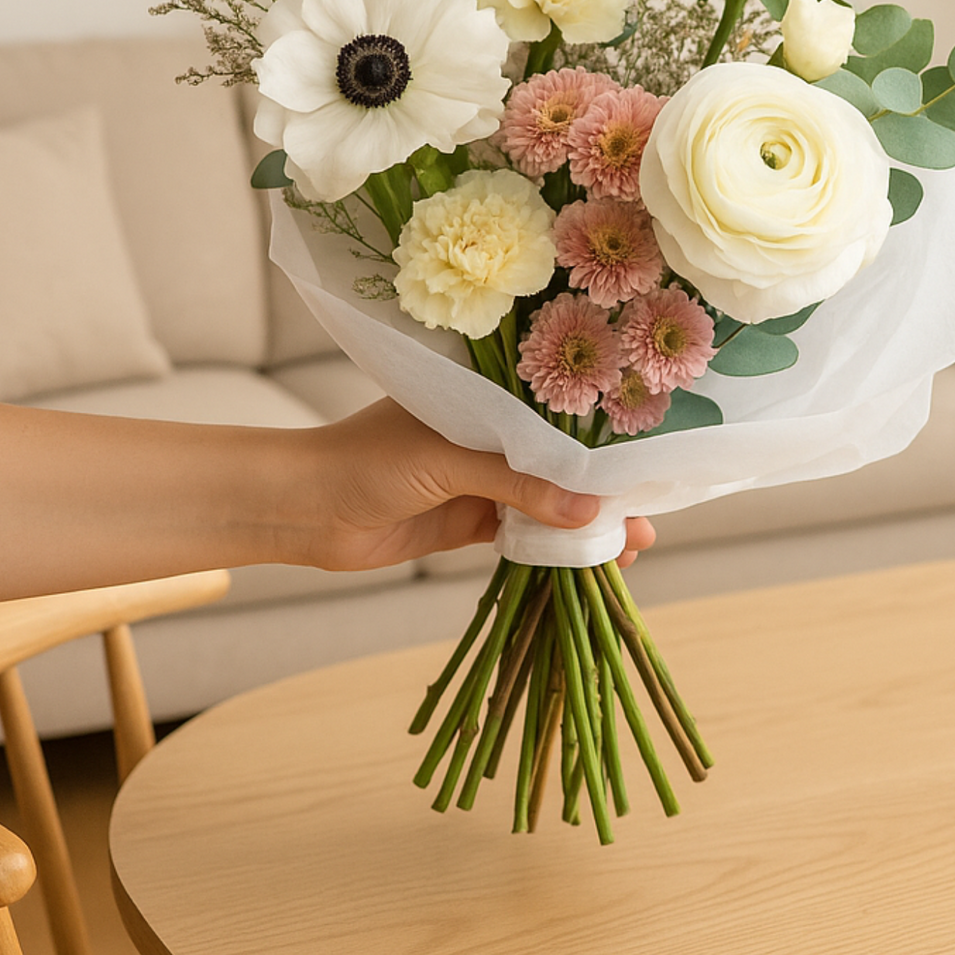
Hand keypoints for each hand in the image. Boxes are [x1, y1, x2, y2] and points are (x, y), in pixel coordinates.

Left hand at [293, 399, 656, 571]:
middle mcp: (489, 433)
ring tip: (633, 544)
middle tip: (650, 513)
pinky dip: (554, 546)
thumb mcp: (449, 462)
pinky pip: (523, 532)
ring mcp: (479, 478)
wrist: (304, 509)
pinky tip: (589, 559)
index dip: (602, 435)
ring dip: (584, 523)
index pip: (557, 410)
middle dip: (604, 487)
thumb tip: (590, 511)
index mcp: (485, 395)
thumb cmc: (366, 460)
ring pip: (547, 500)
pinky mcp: (468, 519)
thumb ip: (519, 485)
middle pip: (560, 460)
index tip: (648, 456)